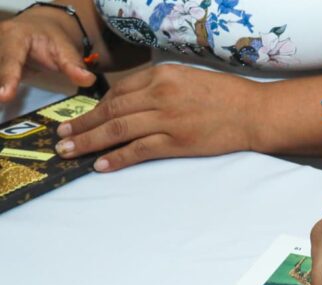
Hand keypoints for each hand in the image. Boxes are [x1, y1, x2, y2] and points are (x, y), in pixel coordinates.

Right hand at [0, 7, 95, 100]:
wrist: (39, 27)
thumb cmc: (52, 39)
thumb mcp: (65, 49)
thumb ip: (74, 65)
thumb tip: (88, 80)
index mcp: (16, 35)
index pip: (11, 58)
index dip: (7, 77)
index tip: (4, 95)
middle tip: (2, 100)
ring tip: (2, 100)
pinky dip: (0, 85)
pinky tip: (3, 96)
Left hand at [54, 65, 258, 171]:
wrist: (254, 112)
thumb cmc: (226, 96)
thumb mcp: (188, 79)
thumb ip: (161, 86)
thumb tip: (133, 102)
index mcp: (161, 75)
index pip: (118, 92)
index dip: (95, 108)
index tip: (80, 118)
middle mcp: (159, 93)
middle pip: (110, 111)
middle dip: (82, 124)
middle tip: (60, 137)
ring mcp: (167, 118)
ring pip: (117, 130)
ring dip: (89, 141)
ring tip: (69, 150)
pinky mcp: (177, 141)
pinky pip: (138, 150)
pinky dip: (117, 158)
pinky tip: (101, 165)